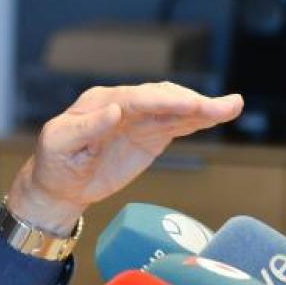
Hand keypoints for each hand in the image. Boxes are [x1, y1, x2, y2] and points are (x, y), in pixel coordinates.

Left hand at [6, 83, 242, 232]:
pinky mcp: (150, 135)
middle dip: (191, 102)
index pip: (134, 98)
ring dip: (202, 108)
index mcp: (98, 103)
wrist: (60, 186)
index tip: (187, 104)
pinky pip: (178, 124)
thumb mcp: (59, 145)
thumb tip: (114, 110)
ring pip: (174, 109)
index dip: (162, 101)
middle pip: (161, 98)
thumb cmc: (54, 163)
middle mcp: (121, 104)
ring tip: (231, 106)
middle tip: (221, 107)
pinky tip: (220, 114)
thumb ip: (86, 128)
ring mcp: (138, 119)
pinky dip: (198, 120)